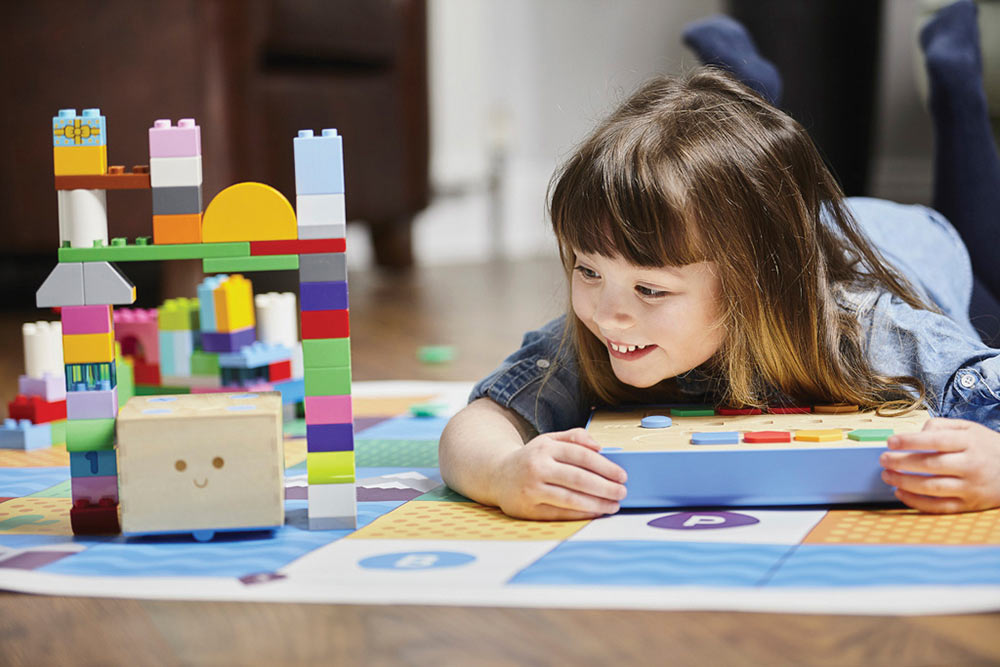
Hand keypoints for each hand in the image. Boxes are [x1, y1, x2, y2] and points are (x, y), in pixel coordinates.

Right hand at [492, 427, 626, 520]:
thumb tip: (599, 446)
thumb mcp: (549, 440)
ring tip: (614, 505)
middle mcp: (537, 467)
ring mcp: (531, 489)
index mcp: (545, 448)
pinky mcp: (528, 509)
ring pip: (570, 498)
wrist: (497, 475)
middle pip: (578, 478)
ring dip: (596, 503)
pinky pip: (560, 513)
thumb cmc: (531, 458)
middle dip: (605, 487)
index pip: (581, 456)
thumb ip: (574, 437)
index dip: (605, 466)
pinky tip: (595, 513)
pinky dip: (581, 514)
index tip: (622, 475)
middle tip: (622, 492)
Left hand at [880, 417, 999, 512]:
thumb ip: (942, 426)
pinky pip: (939, 507)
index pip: (936, 440)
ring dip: (905, 482)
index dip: (910, 441)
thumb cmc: (986, 447)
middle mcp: (972, 465)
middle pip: (931, 465)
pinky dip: (917, 502)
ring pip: (933, 487)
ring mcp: (971, 487)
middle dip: (902, 462)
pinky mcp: (969, 505)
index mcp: (970, 443)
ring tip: (886, 475)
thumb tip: (917, 432)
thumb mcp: (969, 429)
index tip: (890, 441)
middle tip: (883, 459)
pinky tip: (900, 493)